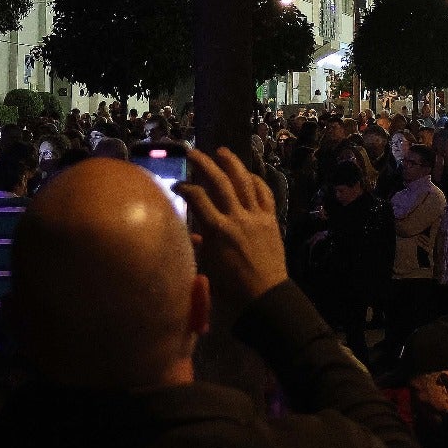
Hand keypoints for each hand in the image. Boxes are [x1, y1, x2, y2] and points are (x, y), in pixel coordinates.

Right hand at [174, 146, 287, 314]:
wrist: (265, 297)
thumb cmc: (230, 288)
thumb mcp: (207, 267)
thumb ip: (198, 245)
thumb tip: (189, 232)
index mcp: (218, 230)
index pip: (197, 198)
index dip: (185, 187)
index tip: (177, 186)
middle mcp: (237, 218)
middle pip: (220, 182)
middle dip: (205, 164)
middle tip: (193, 153)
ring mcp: (257, 216)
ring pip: (245, 182)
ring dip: (233, 164)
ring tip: (222, 151)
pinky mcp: (271, 220)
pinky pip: (265, 194)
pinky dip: (257, 181)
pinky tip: (249, 175)